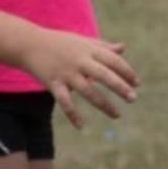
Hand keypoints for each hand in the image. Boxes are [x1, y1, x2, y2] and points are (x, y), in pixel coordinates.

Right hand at [21, 30, 139, 129]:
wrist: (30, 43)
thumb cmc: (60, 43)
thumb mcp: (83, 41)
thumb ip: (103, 46)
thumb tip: (123, 48)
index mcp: (89, 50)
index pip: (113, 60)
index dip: (127, 71)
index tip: (137, 84)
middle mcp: (80, 61)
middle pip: (104, 75)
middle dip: (120, 87)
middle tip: (133, 99)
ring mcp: (67, 73)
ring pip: (88, 91)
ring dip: (103, 104)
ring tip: (117, 115)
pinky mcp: (53, 83)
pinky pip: (65, 102)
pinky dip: (73, 115)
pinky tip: (82, 126)